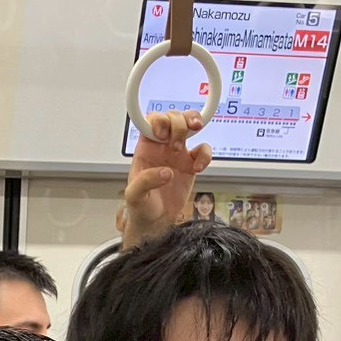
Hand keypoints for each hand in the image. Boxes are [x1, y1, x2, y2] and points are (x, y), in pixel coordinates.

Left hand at [116, 110, 211, 250]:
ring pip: (189, 126)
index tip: (162, 134)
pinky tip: (198, 169)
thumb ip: (146, 181)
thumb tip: (166, 172)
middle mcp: (162, 147)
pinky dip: (205, 155)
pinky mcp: (191, 165)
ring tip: (189, 148)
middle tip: (176, 145)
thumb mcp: (134, 196)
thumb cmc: (140, 207)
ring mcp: (178, 154)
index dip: (159, 121)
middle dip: (177, 124)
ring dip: (193, 128)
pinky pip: (203, 149)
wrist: (155, 222)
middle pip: (173, 118)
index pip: (152, 121)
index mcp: (145, 149)